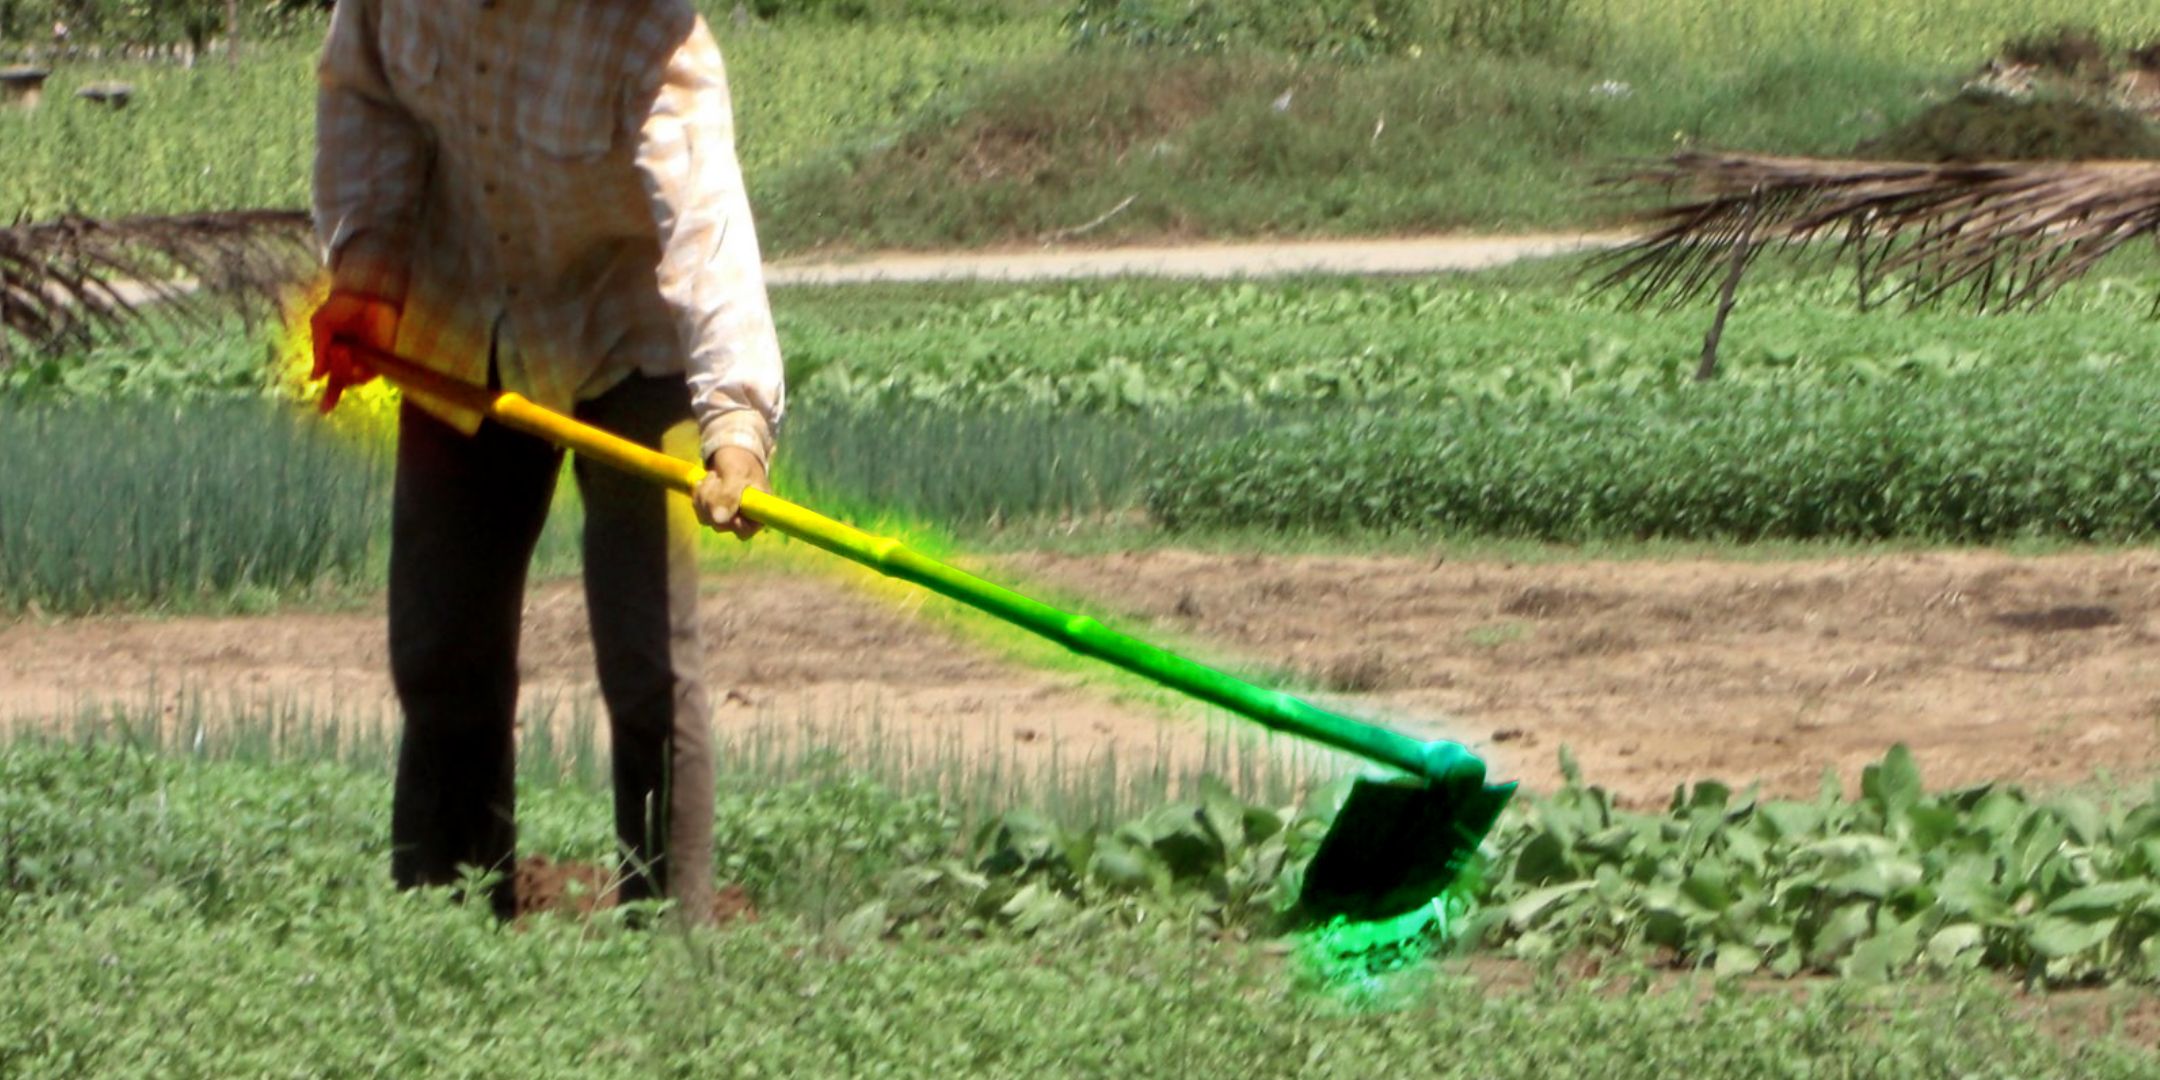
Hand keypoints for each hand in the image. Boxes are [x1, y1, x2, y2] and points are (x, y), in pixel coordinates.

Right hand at [308, 291, 399, 412]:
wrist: (363, 292)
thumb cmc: (341, 307)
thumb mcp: (321, 325)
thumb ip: (319, 349)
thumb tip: (316, 378)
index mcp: (337, 356)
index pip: (334, 381)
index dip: (330, 397)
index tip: (323, 411)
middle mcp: (353, 362)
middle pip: (341, 381)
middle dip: (334, 369)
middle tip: (335, 349)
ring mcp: (368, 361)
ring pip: (353, 380)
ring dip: (344, 369)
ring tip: (342, 349)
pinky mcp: (382, 358)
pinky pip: (369, 374)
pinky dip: (356, 369)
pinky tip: (350, 354)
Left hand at [694, 446, 769, 539]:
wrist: (730, 450)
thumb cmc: (740, 460)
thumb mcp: (736, 474)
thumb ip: (729, 495)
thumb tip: (719, 519)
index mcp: (758, 509)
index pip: (747, 530)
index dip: (735, 525)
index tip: (727, 511)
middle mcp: (744, 516)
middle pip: (722, 525)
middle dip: (713, 502)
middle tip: (715, 480)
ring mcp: (727, 514)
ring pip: (708, 518)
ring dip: (704, 497)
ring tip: (711, 478)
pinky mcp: (713, 509)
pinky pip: (700, 511)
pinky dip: (698, 496)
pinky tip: (703, 483)